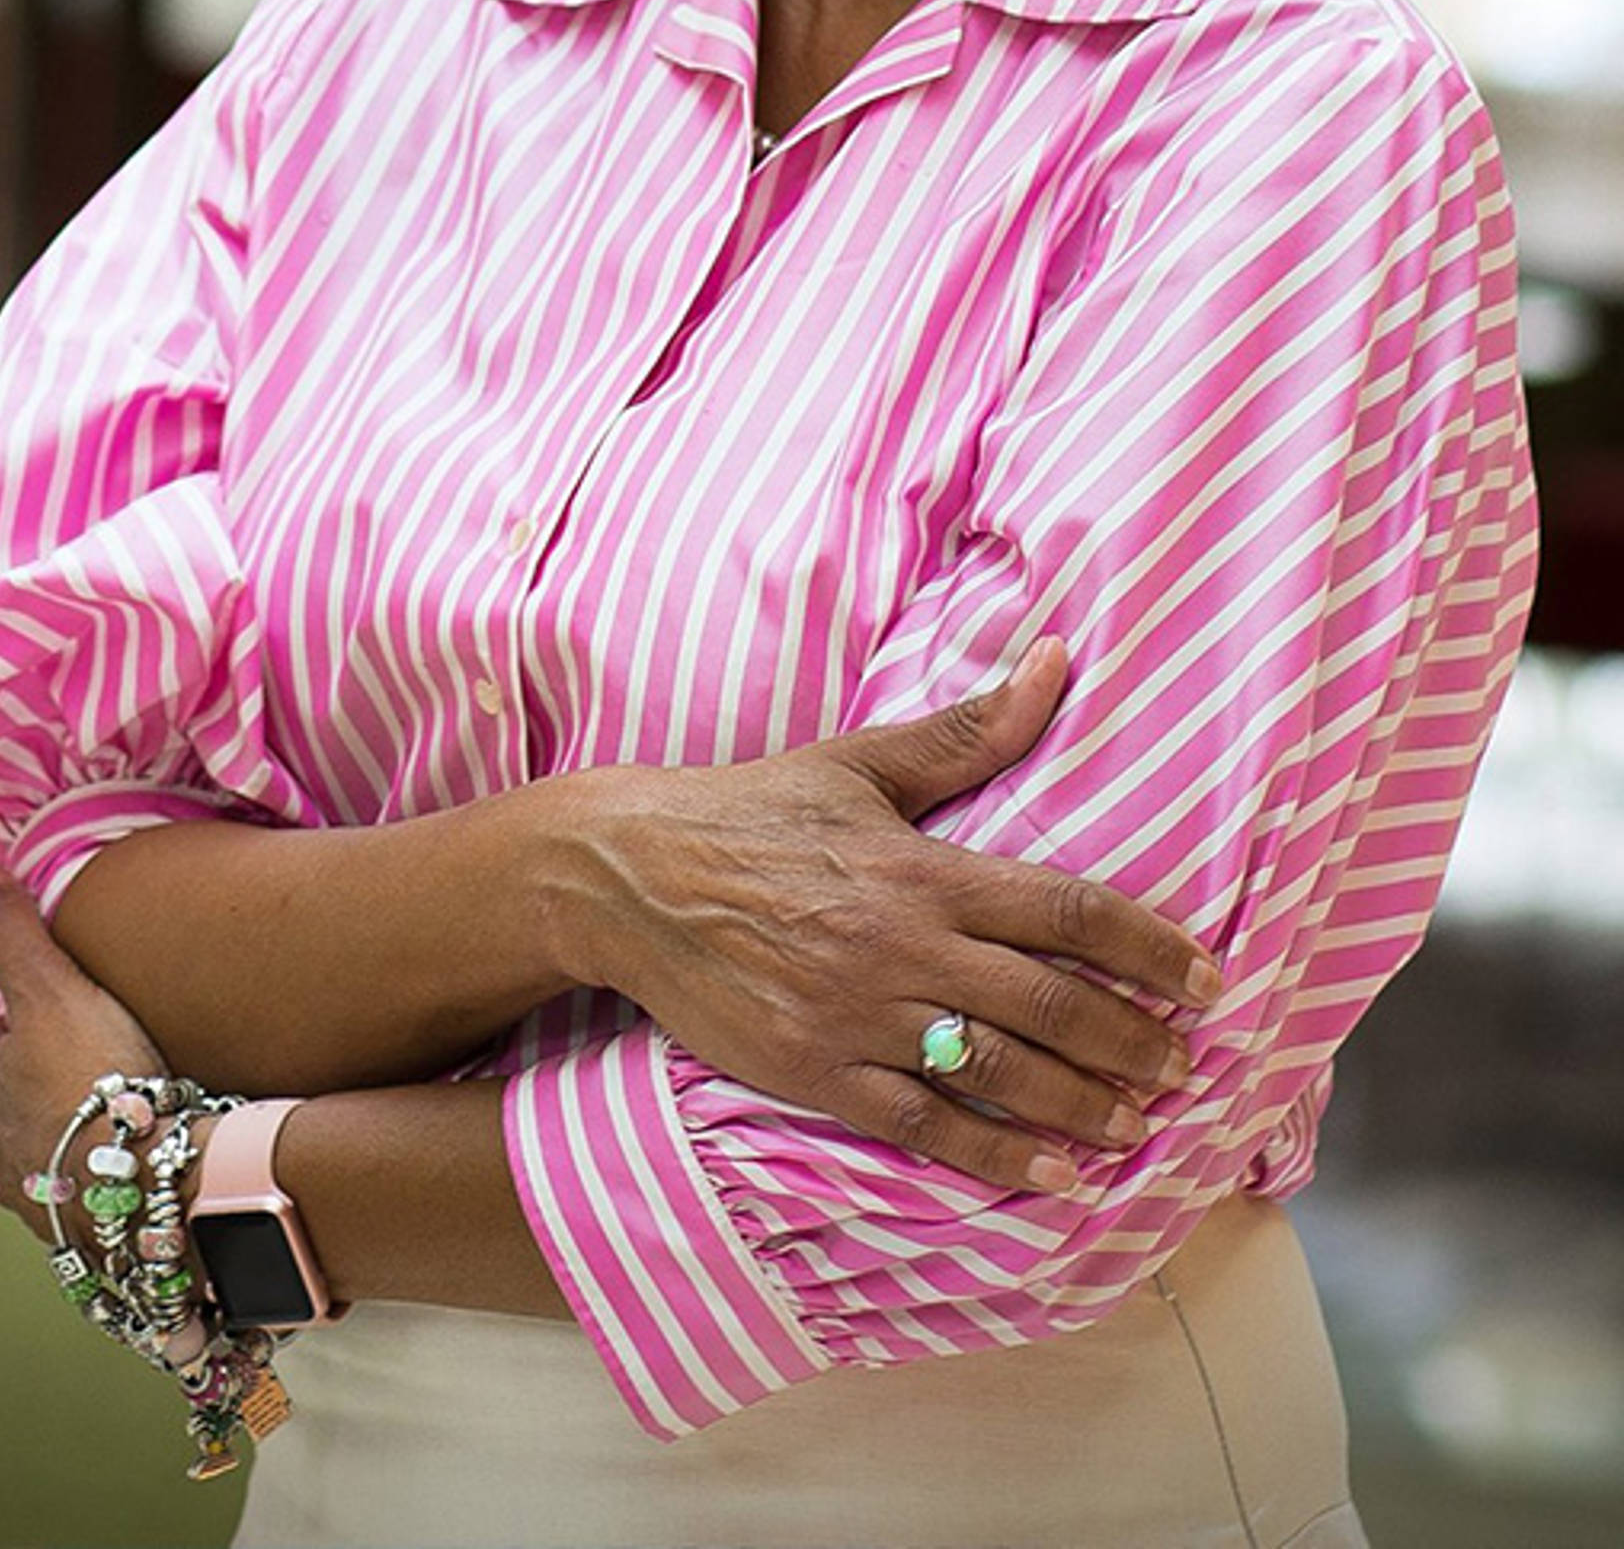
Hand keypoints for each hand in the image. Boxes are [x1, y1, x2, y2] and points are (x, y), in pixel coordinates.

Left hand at [0, 870, 168, 1240]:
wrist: (151, 1188)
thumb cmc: (95, 1083)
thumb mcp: (52, 990)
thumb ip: (11, 936)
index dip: (10, 1027)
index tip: (49, 1011)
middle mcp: (3, 1158)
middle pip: (9, 1109)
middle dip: (38, 1086)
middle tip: (90, 1057)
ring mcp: (44, 1205)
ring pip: (47, 1158)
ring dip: (71, 1137)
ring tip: (120, 1113)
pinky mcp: (91, 1238)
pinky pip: (91, 1198)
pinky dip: (107, 1177)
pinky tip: (142, 1163)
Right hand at [545, 640, 1218, 1194]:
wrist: (631, 877)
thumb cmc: (753, 811)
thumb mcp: (859, 761)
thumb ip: (967, 731)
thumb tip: (1054, 660)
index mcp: (922, 867)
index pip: (1063, 908)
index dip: (1146, 944)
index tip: (1206, 978)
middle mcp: (903, 946)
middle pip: (1048, 1002)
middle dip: (1132, 1039)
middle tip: (1188, 1067)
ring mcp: (860, 1018)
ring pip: (999, 1073)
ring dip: (1083, 1104)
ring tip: (1141, 1125)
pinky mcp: (818, 1073)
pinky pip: (924, 1127)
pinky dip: (997, 1157)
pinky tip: (1056, 1178)